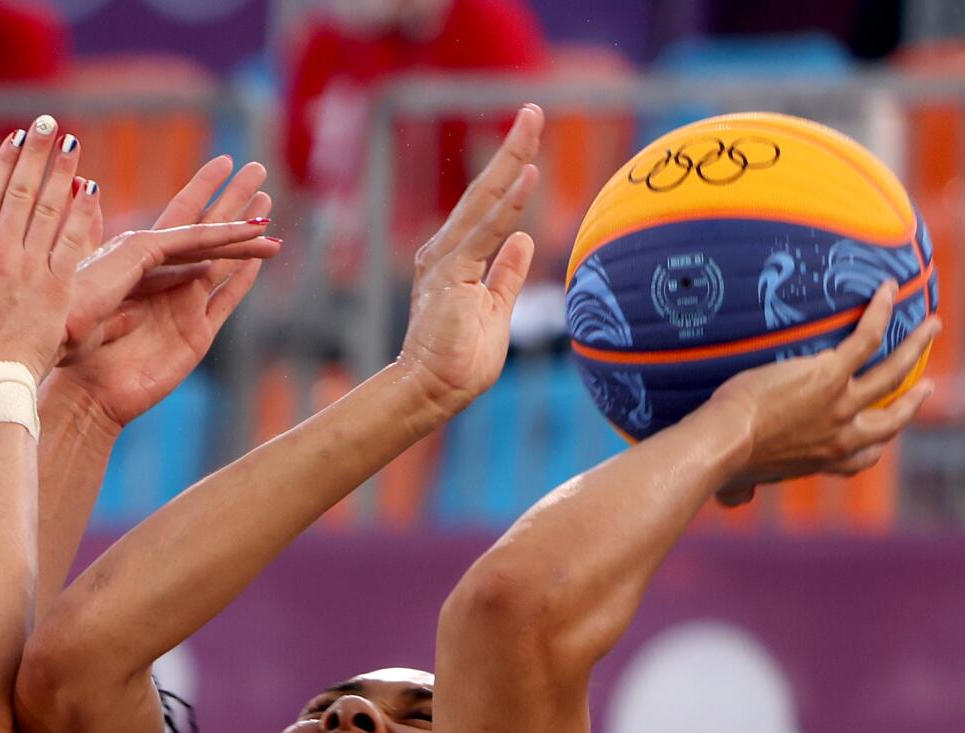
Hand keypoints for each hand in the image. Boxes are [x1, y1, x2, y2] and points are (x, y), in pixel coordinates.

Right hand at [0, 115, 97, 378]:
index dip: (4, 163)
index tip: (16, 138)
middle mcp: (1, 255)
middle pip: (20, 192)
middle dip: (35, 154)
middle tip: (48, 124)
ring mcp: (31, 270)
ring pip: (48, 210)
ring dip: (61, 174)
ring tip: (72, 145)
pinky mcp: (57, 289)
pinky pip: (71, 243)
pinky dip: (81, 216)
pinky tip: (90, 191)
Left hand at [54, 156, 281, 428]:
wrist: (84, 389)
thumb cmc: (72, 338)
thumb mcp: (81, 279)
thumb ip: (94, 237)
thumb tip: (83, 183)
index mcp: (138, 259)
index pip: (179, 216)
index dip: (202, 188)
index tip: (224, 161)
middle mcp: (166, 279)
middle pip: (207, 231)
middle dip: (233, 200)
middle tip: (258, 169)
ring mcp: (184, 306)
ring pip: (223, 261)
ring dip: (245, 237)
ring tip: (267, 205)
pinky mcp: (196, 335)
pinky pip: (225, 300)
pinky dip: (243, 278)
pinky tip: (259, 258)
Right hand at [395, 104, 542, 420]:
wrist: (431, 390)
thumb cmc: (460, 361)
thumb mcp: (495, 309)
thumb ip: (506, 274)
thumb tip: (524, 240)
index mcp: (455, 258)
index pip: (488, 206)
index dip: (510, 169)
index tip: (530, 138)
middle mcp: (445, 251)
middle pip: (484, 190)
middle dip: (510, 148)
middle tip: (533, 110)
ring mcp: (446, 260)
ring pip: (484, 200)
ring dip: (510, 159)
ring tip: (532, 122)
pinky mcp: (451, 274)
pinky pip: (486, 231)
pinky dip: (508, 203)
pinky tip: (526, 173)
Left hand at [707, 283, 939, 505]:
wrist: (724, 444)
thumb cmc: (723, 465)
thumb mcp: (738, 485)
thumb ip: (744, 491)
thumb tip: (735, 500)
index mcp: (822, 460)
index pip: (862, 458)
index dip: (877, 446)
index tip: (885, 437)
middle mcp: (841, 436)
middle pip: (892, 419)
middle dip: (914, 402)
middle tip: (927, 386)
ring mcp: (841, 404)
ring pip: (894, 372)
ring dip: (917, 346)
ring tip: (932, 326)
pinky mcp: (830, 374)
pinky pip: (866, 339)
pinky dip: (880, 314)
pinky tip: (887, 291)